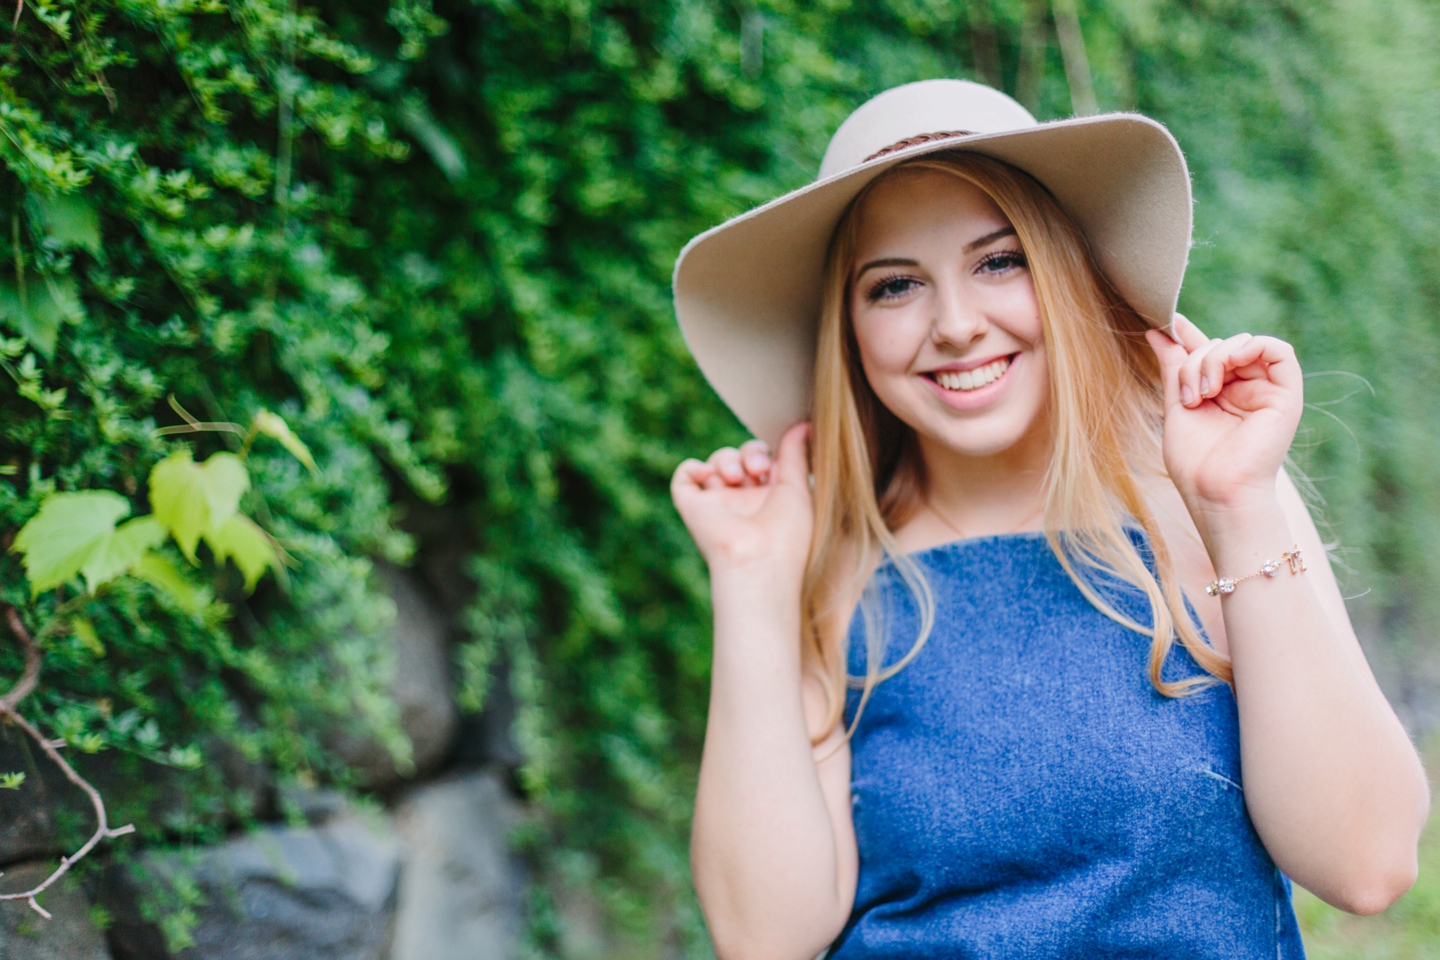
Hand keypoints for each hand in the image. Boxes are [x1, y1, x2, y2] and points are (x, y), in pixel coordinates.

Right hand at [671, 423, 813, 581]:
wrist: (759, 562)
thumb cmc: (787, 534)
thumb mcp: (798, 488)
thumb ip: (796, 455)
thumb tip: (805, 425)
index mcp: (769, 499)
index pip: (763, 460)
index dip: (766, 453)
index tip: (774, 463)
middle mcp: (743, 501)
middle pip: (740, 456)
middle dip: (749, 452)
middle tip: (758, 469)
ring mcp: (717, 504)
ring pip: (716, 463)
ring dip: (727, 459)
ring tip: (737, 477)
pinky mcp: (693, 507)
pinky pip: (684, 478)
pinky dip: (693, 468)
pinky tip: (708, 474)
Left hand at [1146, 315, 1303, 511]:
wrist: (1216, 493)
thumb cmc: (1195, 462)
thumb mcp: (1176, 407)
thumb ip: (1174, 369)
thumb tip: (1158, 333)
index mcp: (1220, 394)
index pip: (1208, 352)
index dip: (1189, 335)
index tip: (1167, 323)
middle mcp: (1245, 390)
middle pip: (1220, 346)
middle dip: (1195, 360)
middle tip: (1188, 396)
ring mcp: (1266, 392)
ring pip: (1243, 345)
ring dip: (1215, 359)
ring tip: (1203, 392)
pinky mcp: (1287, 396)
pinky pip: (1280, 351)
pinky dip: (1252, 346)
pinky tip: (1232, 362)